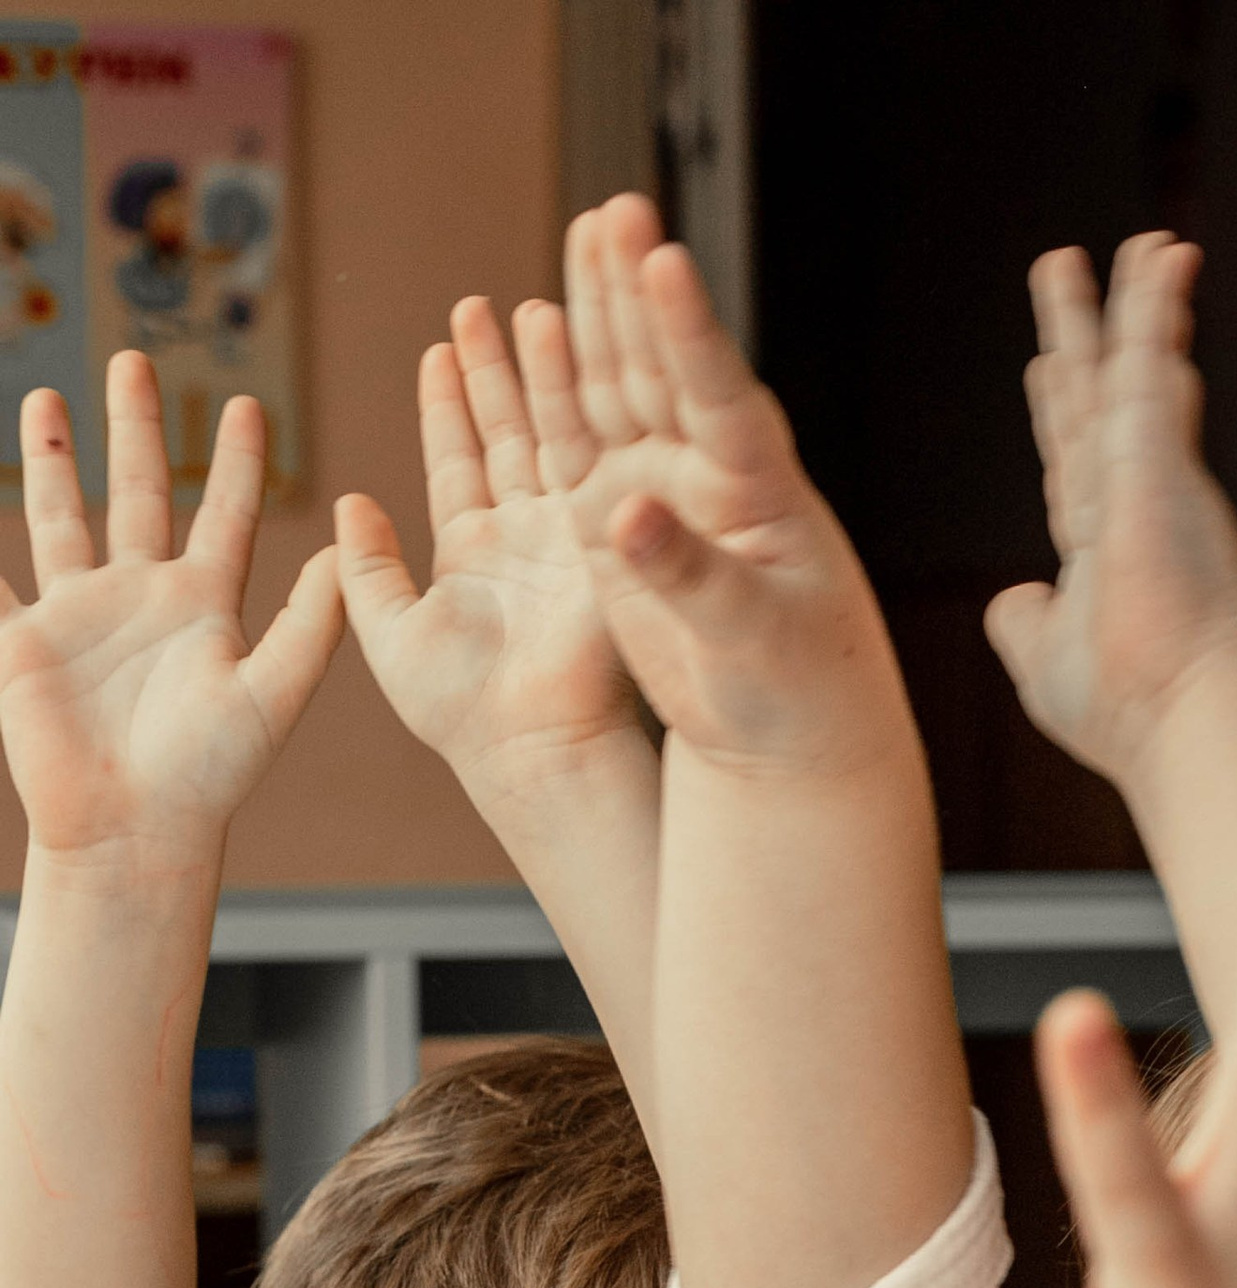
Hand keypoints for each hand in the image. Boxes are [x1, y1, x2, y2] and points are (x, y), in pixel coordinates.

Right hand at [0, 357, 339, 861]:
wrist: (135, 832)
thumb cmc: (208, 776)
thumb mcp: (272, 695)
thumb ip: (310, 626)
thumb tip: (349, 553)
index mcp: (203, 607)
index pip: (225, 514)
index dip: (236, 461)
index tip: (246, 403)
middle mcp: (143, 601)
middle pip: (141, 492)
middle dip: (135, 426)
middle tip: (136, 359)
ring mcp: (81, 617)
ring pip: (64, 516)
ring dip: (54, 458)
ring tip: (48, 395)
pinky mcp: (25, 643)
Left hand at [338, 297, 643, 799]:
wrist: (530, 748)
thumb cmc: (458, 712)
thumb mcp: (387, 634)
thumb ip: (367, 570)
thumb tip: (347, 503)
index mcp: (472, 557)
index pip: (457, 463)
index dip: (446, 407)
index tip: (438, 349)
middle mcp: (524, 540)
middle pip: (506, 436)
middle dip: (493, 372)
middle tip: (477, 307)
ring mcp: (569, 538)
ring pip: (549, 436)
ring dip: (537, 373)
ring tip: (524, 309)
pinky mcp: (606, 542)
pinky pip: (590, 458)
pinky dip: (578, 407)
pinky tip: (571, 352)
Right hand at [545, 193, 901, 774]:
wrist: (782, 738)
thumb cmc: (797, 693)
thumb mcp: (754, 640)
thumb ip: (692, 576)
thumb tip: (625, 513)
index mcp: (764, 494)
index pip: (724, 397)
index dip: (693, 333)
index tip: (667, 263)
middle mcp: (712, 477)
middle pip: (668, 370)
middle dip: (639, 292)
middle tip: (617, 210)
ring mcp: (662, 492)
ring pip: (621, 388)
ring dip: (600, 315)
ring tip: (587, 231)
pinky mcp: (616, 522)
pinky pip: (577, 442)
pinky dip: (554, 388)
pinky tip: (537, 325)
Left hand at [985, 234, 1236, 790]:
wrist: (1186, 708)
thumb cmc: (1125, 708)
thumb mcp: (1045, 666)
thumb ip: (1023, 625)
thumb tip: (1010, 599)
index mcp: (1100, 553)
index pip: (1073, 467)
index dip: (1060, 415)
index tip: (1048, 370)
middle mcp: (1128, 501)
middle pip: (1095, 398)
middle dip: (1081, 336)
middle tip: (1065, 271)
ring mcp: (1149, 471)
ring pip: (1134, 364)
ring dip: (1136, 302)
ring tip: (1142, 244)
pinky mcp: (1159, 447)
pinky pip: (1153, 350)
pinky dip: (1156, 301)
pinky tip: (1164, 253)